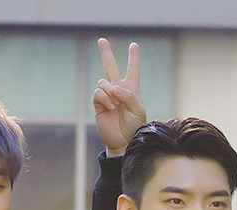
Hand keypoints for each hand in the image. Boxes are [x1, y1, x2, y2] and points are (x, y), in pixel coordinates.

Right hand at [94, 38, 146, 157]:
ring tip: (116, 105)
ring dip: (110, 92)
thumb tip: (114, 87)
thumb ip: (128, 96)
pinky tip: (111, 106)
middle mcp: (118, 90)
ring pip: (103, 82)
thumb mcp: (138, 110)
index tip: (134, 45)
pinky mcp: (98, 104)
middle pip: (110, 67)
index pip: (132, 70)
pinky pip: (98, 92)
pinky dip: (105, 97)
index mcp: (131, 89)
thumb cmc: (135, 126)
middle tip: (102, 40)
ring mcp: (107, 96)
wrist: (124, 141)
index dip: (133, 58)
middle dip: (106, 53)